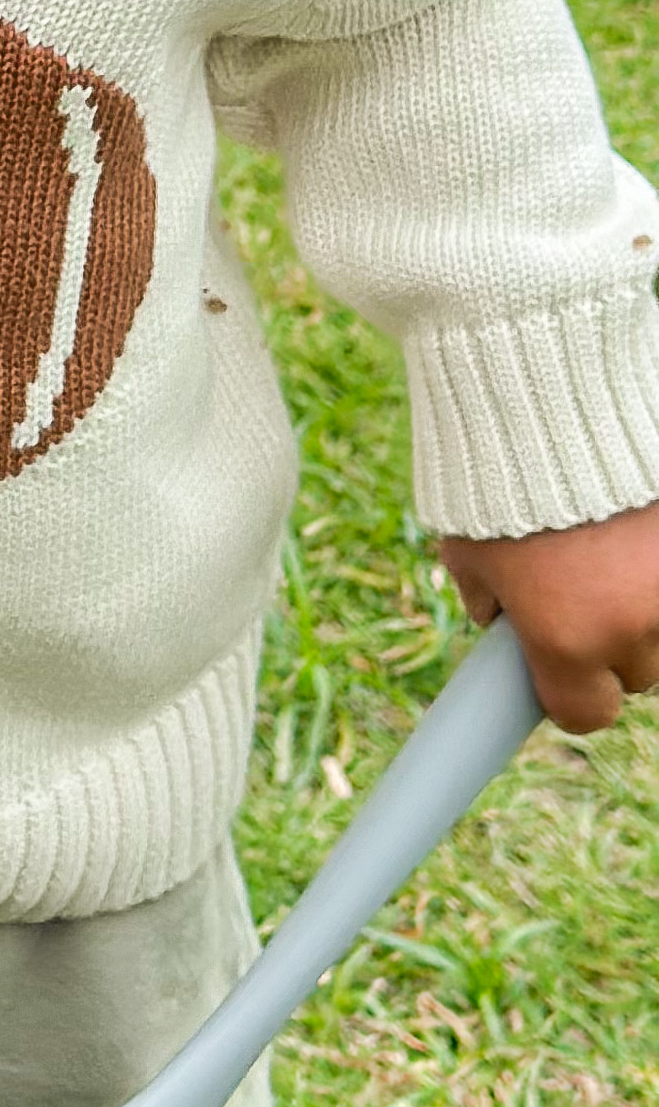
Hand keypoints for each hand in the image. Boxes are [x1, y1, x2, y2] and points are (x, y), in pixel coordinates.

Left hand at [437, 495, 658, 732]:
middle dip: (609, 641)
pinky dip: (657, 562)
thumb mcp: (466, 549)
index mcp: (565, 640)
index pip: (585, 714)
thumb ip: (486, 600)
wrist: (548, 393)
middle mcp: (630, 625)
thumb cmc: (494, 472)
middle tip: (582, 589)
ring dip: (643, 603)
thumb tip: (500, 622)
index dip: (570, 694)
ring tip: (610, 546)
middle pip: (634, 670)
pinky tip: (636, 528)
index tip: (560, 672)